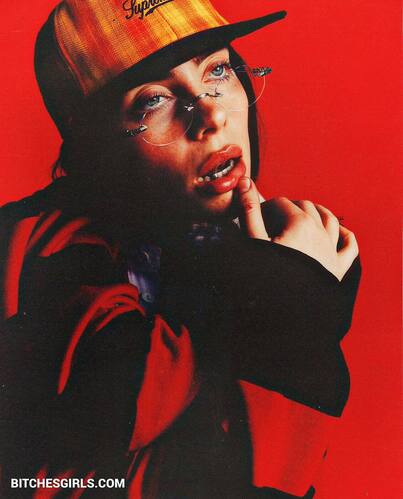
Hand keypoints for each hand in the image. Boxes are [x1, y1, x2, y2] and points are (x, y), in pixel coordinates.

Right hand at [236, 177, 358, 280]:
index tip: (256, 218)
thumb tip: (246, 183)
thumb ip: (249, 210)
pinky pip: (349, 246)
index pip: (280, 203)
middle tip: (273, 220)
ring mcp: (331, 249)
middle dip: (288, 208)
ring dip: (316, 212)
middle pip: (304, 206)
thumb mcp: (253, 241)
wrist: (284, 311)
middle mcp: (319, 232)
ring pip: (329, 218)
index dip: (266, 208)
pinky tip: (338, 232)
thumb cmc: (265, 276)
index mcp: (298, 223)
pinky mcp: (338, 268)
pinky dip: (345, 235)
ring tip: (302, 215)